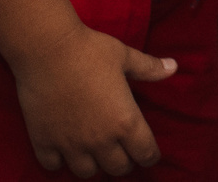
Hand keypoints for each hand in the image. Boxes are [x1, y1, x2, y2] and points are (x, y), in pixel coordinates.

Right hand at [14, 23, 177, 176]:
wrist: (47, 47)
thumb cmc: (90, 49)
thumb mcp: (125, 56)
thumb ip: (149, 68)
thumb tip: (174, 66)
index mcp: (125, 121)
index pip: (146, 154)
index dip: (150, 155)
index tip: (148, 151)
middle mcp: (100, 139)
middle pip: (119, 168)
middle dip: (124, 161)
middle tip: (121, 149)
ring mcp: (71, 144)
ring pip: (88, 173)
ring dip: (93, 164)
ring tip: (93, 151)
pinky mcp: (44, 141)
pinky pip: (54, 167)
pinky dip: (60, 161)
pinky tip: (63, 148)